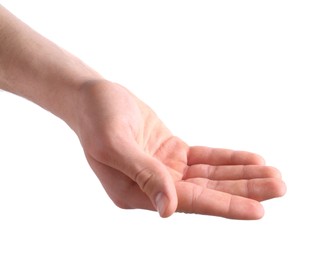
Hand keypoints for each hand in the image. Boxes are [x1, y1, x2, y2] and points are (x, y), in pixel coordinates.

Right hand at [74, 80, 285, 218]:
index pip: (188, 201)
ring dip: (241, 175)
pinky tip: (250, 160)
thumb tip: (168, 209)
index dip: (224, 205)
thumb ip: (142, 174)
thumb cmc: (96, 117)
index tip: (258, 210)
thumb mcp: (114, 143)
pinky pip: (205, 159)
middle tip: (279, 186)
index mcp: (136, 192)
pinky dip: (227, 159)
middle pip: (207, 191)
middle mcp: (153, 186)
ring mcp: (164, 170)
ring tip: (273, 175)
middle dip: (243, 190)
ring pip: (210, 176)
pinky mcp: (171, 153)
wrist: (92, 98)